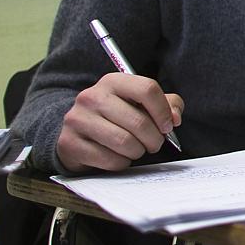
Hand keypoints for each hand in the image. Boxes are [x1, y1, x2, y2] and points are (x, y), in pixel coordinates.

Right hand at [56, 72, 183, 171]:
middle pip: (139, 121)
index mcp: (112, 81)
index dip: (164, 111)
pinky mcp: (69, 144)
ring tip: (136, 150)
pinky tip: (118, 157)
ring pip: (125, 143)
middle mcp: (91, 96)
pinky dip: (121, 163)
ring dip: (138, 151)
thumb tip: (174, 118)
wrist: (77, 133)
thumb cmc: (116, 117)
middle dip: (154, 139)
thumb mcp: (140, 104)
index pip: (147, 89)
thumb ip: (166, 104)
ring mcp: (78, 120)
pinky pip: (109, 160)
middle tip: (154, 144)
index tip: (168, 126)